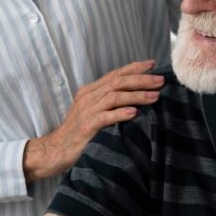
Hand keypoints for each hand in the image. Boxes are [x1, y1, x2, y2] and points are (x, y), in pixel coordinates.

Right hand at [23, 60, 163, 180]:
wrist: (55, 151)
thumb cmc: (77, 133)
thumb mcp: (91, 112)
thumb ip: (108, 103)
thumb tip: (135, 98)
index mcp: (89, 91)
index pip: (115, 74)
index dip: (134, 68)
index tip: (152, 65)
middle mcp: (88, 97)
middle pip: (117, 82)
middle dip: (141, 80)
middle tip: (160, 81)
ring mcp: (86, 111)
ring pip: (114, 96)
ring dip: (136, 95)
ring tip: (154, 96)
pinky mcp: (86, 127)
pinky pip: (105, 117)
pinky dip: (121, 113)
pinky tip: (134, 113)